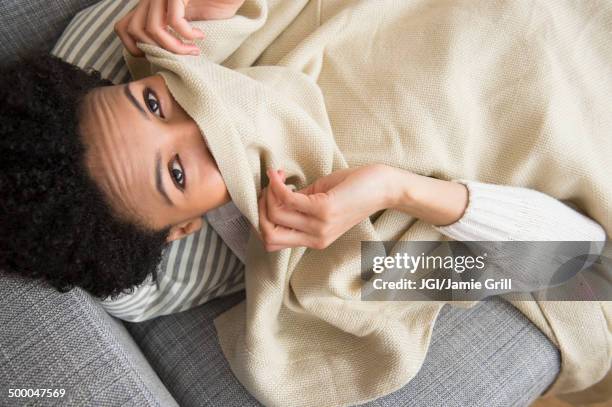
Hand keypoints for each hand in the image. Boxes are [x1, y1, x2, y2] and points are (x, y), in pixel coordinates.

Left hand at [115, 0, 245, 56]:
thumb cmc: (215, 6)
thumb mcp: (187, 23)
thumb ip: (168, 33)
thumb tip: (157, 58)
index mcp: (150, 5)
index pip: (123, 27)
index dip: (133, 47)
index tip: (156, 57)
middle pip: (134, 29)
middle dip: (156, 50)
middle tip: (178, 57)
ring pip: (152, 28)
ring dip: (174, 47)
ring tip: (192, 50)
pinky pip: (174, 20)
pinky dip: (187, 34)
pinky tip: (200, 35)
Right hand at [257, 164, 394, 251]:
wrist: (384, 187)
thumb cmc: (356, 189)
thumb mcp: (321, 200)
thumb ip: (299, 204)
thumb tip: (275, 196)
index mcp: (315, 240)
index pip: (272, 243)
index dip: (263, 219)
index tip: (268, 196)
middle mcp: (316, 238)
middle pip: (268, 234)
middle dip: (260, 210)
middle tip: (268, 189)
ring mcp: (320, 226)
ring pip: (274, 215)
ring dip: (269, 193)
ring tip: (277, 177)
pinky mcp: (324, 210)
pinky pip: (287, 200)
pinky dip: (277, 185)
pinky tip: (279, 174)